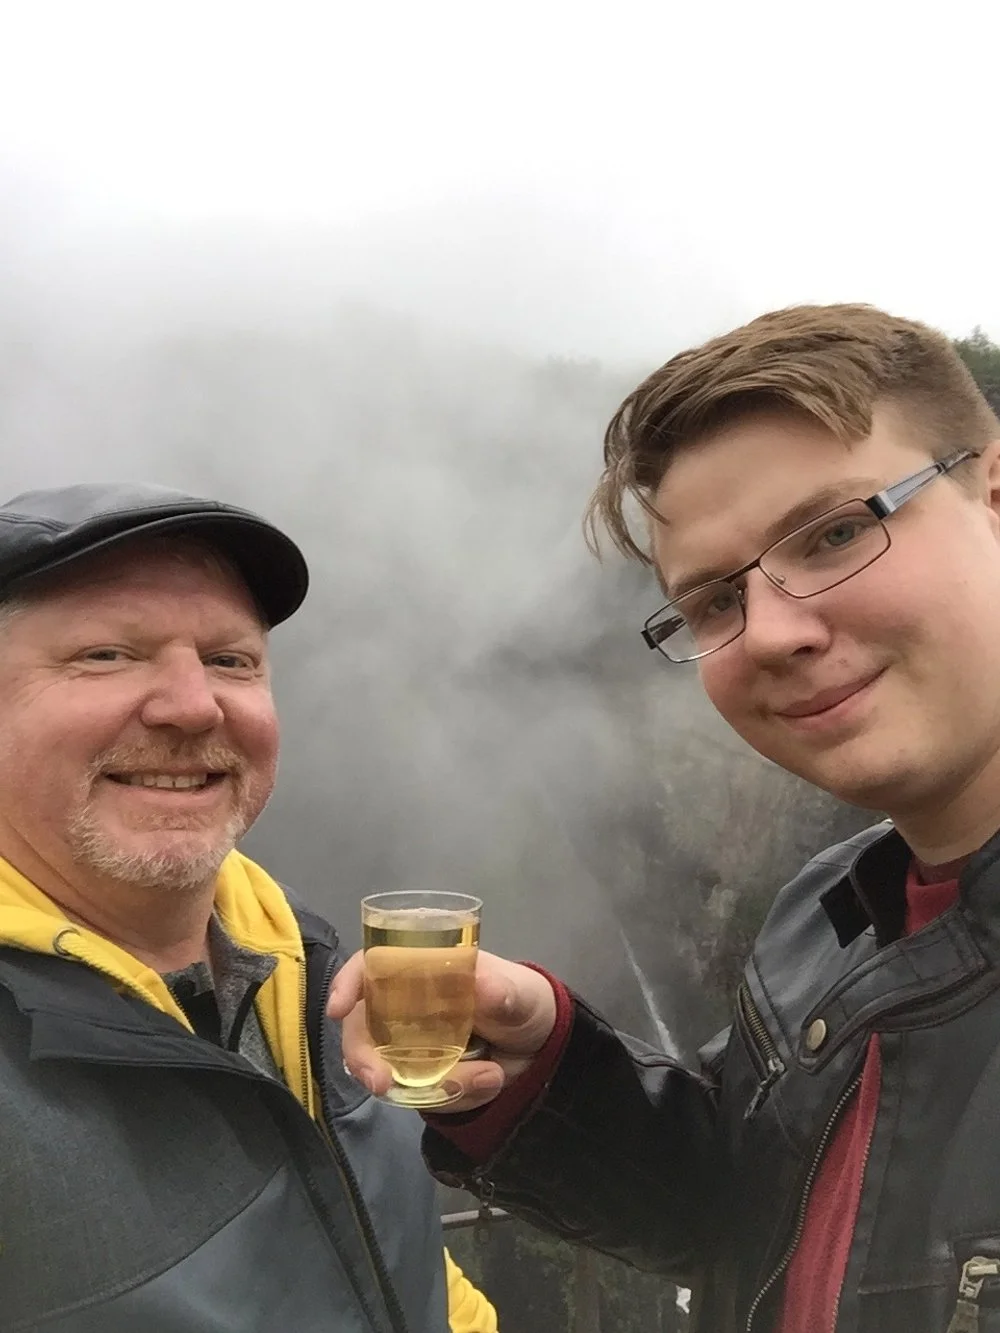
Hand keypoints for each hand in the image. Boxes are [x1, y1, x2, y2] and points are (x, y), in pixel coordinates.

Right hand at [326, 949, 557, 1112]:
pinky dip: (453, 1098)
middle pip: (361, 1029)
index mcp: (422, 970)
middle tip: (383, 1084)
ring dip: (436, 1085)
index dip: (348, 983)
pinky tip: (489, 1083)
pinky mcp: (424, 1080)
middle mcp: (405, 1007)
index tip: (339, 1008)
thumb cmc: (523, 1001)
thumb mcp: (520, 993)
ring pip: (390, 1072)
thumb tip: (485, 987)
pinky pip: (421, 1097)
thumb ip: (505, 992)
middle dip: (365, 1059)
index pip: (370, 966)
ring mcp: (411, 1047)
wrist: (542, 1050)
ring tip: (490, 1077)